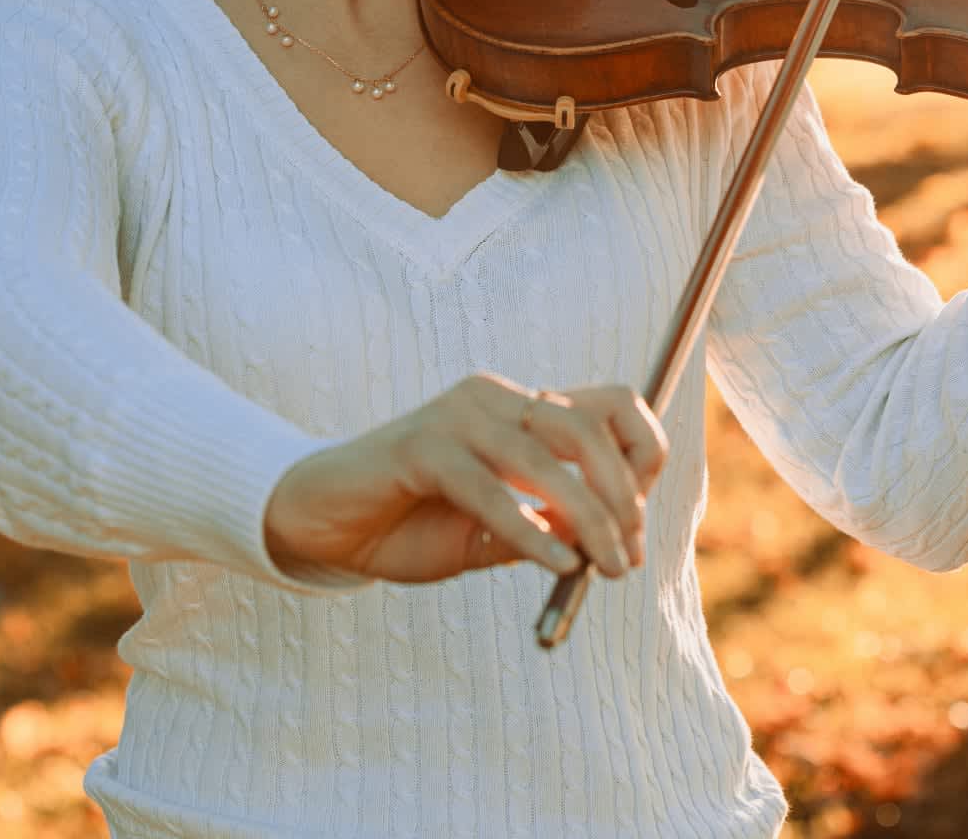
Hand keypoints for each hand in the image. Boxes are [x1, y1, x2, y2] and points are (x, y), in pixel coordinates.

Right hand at [261, 374, 667, 584]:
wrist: (325, 528)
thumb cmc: (411, 526)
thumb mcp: (495, 532)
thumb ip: (547, 528)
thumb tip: (610, 544)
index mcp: (519, 407)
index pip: (612, 404)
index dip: (641, 454)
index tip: (640, 519)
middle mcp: (495, 398)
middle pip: (590, 428)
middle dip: (623, 497)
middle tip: (629, 556)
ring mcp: (457, 416)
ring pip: (550, 458)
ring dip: (591, 519)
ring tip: (607, 568)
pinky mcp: (421, 445)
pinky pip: (493, 489)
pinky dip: (533, 531)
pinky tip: (557, 565)